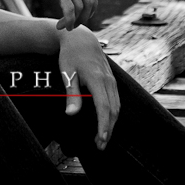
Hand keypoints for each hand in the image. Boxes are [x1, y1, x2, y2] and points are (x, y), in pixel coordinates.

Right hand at [14, 0, 97, 29]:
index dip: (92, 6)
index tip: (84, 15)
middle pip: (90, 0)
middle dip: (85, 16)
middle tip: (75, 25)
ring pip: (81, 7)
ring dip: (75, 21)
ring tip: (66, 27)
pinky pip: (70, 9)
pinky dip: (68, 21)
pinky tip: (61, 26)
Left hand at [58, 26, 119, 150]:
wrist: (80, 38)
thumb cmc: (70, 55)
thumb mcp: (67, 73)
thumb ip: (72, 94)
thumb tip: (71, 114)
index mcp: (97, 79)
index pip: (104, 107)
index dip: (103, 125)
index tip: (101, 140)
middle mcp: (108, 80)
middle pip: (113, 110)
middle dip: (108, 129)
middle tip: (100, 146)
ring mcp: (112, 80)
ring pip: (117, 106)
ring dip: (111, 123)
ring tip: (102, 138)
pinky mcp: (111, 80)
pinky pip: (116, 100)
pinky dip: (112, 114)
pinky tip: (106, 122)